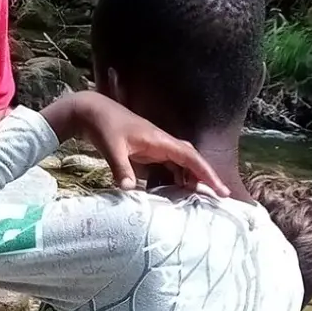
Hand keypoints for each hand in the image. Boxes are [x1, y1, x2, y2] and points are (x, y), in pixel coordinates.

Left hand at [42, 92, 228, 194]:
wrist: (92, 112)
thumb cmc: (104, 126)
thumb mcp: (111, 148)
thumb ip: (121, 168)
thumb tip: (128, 190)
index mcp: (160, 140)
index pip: (190, 157)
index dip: (207, 173)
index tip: (220, 189)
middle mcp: (163, 143)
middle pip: (192, 160)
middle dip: (206, 177)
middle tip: (219, 197)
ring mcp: (156, 147)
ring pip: (182, 163)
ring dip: (192, 178)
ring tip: (200, 199)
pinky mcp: (148, 151)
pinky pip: (169, 165)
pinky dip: (177, 177)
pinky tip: (178, 191)